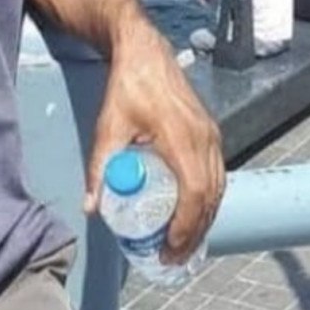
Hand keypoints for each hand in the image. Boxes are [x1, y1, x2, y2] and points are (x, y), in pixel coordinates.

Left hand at [85, 22, 224, 264]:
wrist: (145, 52)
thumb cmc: (126, 87)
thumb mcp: (108, 128)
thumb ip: (99, 168)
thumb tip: (91, 207)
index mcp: (182, 139)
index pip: (194, 194)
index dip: (186, 226)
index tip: (170, 248)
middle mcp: (205, 139)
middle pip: (211, 198)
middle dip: (194, 232)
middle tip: (173, 257)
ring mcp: (212, 135)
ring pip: (218, 188)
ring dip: (204, 218)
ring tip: (182, 242)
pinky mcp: (211, 132)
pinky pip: (218, 174)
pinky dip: (209, 199)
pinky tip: (193, 213)